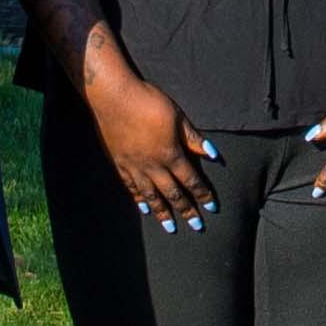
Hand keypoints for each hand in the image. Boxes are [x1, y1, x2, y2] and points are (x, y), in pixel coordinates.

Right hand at [81, 48, 213, 226]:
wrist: (113, 97)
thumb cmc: (148, 102)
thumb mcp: (177, 116)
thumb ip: (193, 138)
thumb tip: (213, 153)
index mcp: (170, 154)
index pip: (191, 180)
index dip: (202, 194)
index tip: (212, 207)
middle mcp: (153, 166)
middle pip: (173, 193)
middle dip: (186, 211)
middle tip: (197, 226)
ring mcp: (134, 167)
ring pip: (151, 196)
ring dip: (163, 213)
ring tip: (171, 228)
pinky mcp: (119, 164)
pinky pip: (131, 188)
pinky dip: (139, 200)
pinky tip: (145, 209)